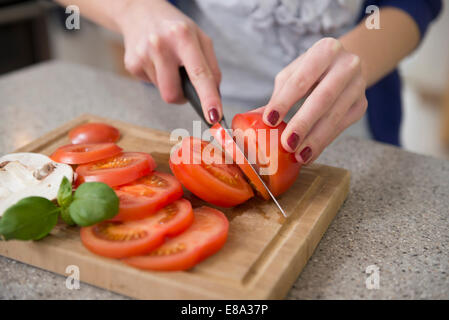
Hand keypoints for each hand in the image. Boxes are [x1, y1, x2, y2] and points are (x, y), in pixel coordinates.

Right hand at [117, 0, 221, 123]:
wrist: (140, 12)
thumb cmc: (175, 28)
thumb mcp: (199, 38)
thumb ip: (211, 67)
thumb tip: (214, 97)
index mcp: (183, 36)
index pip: (200, 74)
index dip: (208, 98)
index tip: (214, 118)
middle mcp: (160, 45)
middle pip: (173, 94)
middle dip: (182, 96)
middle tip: (183, 80)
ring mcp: (143, 55)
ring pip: (163, 93)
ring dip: (170, 84)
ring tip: (167, 63)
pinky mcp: (131, 64)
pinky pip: (152, 85)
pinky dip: (158, 78)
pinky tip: (155, 61)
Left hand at [262, 38, 367, 163]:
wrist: (345, 66)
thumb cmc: (312, 70)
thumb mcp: (293, 74)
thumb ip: (278, 95)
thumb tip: (253, 118)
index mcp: (325, 50)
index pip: (301, 79)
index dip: (285, 101)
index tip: (269, 120)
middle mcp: (347, 65)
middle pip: (323, 98)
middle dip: (303, 123)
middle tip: (287, 144)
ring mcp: (358, 85)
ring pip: (335, 116)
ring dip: (315, 139)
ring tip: (298, 155)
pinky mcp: (361, 105)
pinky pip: (342, 127)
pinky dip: (324, 142)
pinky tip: (310, 153)